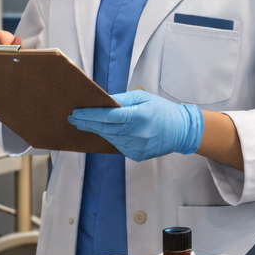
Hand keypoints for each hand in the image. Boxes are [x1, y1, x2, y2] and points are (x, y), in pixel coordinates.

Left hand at [68, 90, 202, 160]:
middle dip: (87, 123)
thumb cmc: (161, 110)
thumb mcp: (142, 98)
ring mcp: (136, 147)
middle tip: (73, 119)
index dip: (90, 115)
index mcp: (138, 116)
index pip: (107, 116)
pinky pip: (118, 146)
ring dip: (96, 131)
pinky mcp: (136, 156)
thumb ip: (121, 100)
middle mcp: (136, 134)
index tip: (76, 113)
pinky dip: (110, 138)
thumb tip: (102, 102)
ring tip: (84, 124)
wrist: (180, 131)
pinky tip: (102, 132)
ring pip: (109, 138)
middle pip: (104, 129)